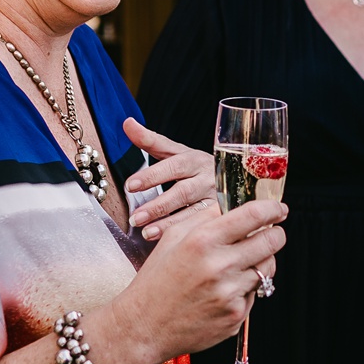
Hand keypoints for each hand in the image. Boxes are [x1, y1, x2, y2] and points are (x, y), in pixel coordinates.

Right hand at [91, 197, 285, 363]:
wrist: (143, 327)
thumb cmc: (155, 281)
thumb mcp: (172, 238)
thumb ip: (205, 218)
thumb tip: (232, 205)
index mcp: (202, 240)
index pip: (253, 216)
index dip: (272, 209)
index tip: (278, 209)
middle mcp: (219, 266)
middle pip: (271, 241)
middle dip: (275, 234)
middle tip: (271, 234)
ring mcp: (229, 293)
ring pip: (267, 268)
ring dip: (260, 262)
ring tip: (238, 265)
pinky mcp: (235, 316)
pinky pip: (254, 294)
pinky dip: (244, 289)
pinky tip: (222, 292)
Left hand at [122, 117, 219, 240]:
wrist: (236, 177)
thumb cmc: (196, 166)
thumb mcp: (176, 151)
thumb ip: (150, 140)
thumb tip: (127, 122)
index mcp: (195, 159)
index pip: (173, 165)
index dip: (152, 175)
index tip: (131, 185)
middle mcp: (208, 177)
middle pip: (183, 191)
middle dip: (159, 204)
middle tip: (136, 217)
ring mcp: (217, 198)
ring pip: (194, 213)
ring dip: (169, 223)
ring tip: (146, 232)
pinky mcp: (224, 216)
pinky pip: (204, 226)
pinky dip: (185, 233)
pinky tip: (168, 241)